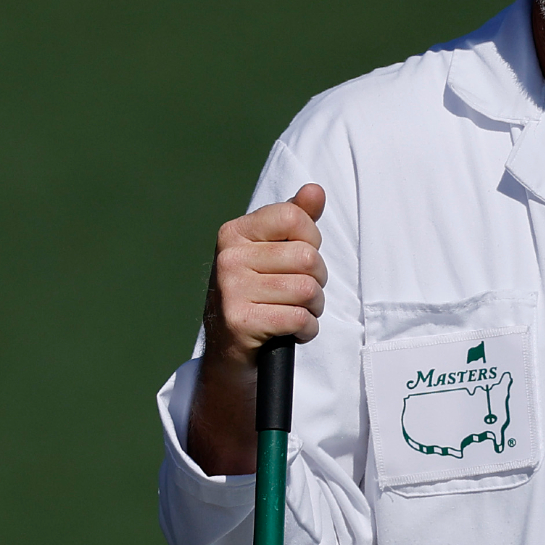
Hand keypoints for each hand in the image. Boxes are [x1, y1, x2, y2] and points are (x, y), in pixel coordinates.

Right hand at [184, 184, 326, 475]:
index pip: (296, 219)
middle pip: (308, 257)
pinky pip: (299, 319)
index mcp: (233, 233)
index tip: (298, 261)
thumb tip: (315, 191)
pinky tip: (291, 332)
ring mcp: (231, 291)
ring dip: (313, 309)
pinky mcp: (240, 322)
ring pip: (308, 290)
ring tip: (295, 313)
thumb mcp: (272, 253)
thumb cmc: (258, 296)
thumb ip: (294, 220)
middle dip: (316, 281)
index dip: (311, 241)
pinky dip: (306, 330)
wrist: (229, 353)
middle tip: (300, 295)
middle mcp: (228, 258)